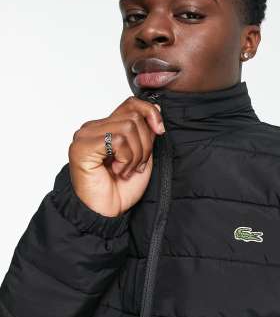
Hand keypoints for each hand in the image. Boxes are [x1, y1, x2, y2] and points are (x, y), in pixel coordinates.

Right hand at [68, 96, 165, 216]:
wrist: (106, 213)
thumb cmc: (121, 189)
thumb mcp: (143, 156)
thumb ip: (146, 133)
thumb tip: (156, 110)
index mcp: (106, 127)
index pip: (131, 104)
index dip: (150, 113)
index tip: (160, 131)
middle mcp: (93, 128)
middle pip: (133, 116)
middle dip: (145, 144)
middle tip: (136, 165)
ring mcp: (85, 135)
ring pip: (128, 127)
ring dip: (135, 155)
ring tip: (126, 170)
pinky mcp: (82, 146)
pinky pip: (117, 140)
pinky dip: (126, 158)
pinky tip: (118, 171)